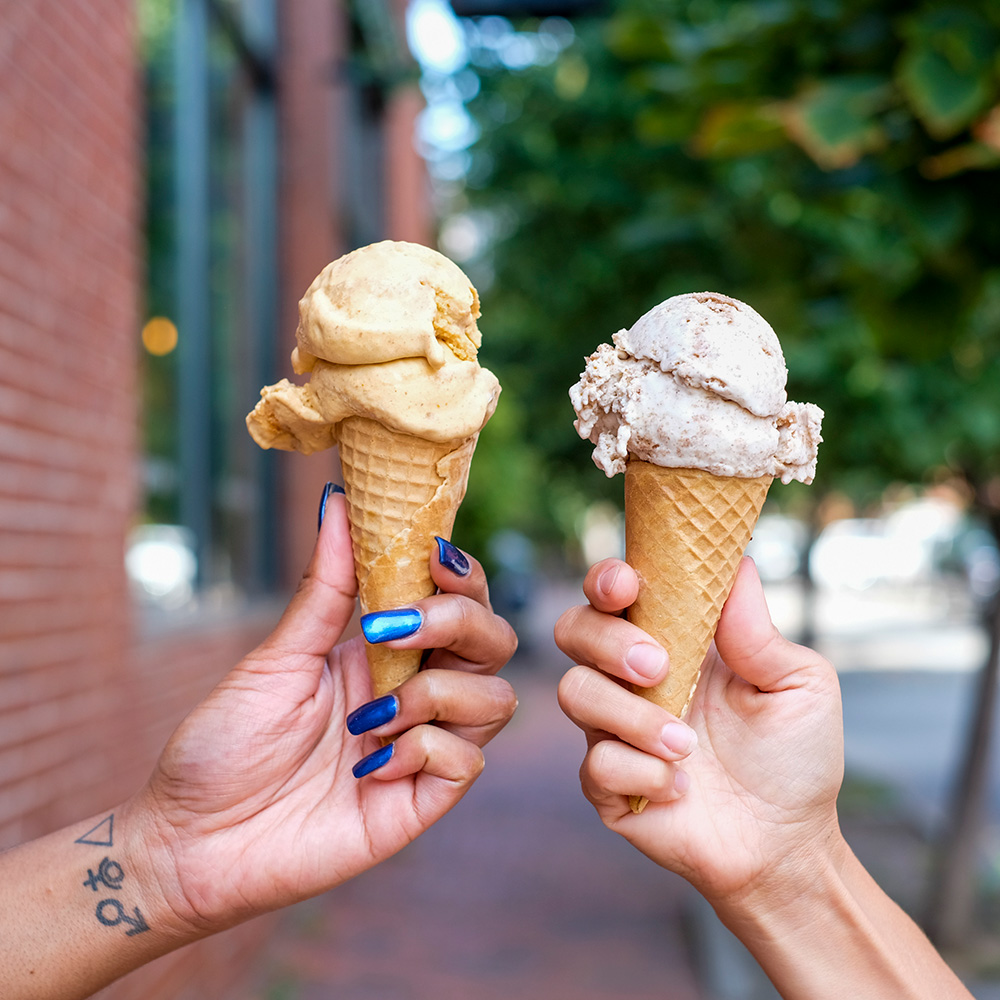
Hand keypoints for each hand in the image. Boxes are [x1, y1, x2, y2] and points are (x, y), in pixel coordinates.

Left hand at [131, 488, 517, 937]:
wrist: (189, 840)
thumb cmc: (225, 743)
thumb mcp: (277, 656)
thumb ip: (326, 588)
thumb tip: (338, 502)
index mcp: (385, 653)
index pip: (457, 601)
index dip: (461, 577)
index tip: (432, 555)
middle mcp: (415, 694)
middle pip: (493, 642)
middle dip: (460, 621)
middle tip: (392, 629)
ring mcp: (423, 750)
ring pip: (496, 699)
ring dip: (437, 693)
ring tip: (367, 717)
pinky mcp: (420, 803)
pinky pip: (466, 761)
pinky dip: (422, 750)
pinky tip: (367, 767)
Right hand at [555, 557, 843, 910]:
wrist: (788, 843)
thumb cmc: (793, 756)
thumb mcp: (798, 684)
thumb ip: (758, 629)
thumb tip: (737, 561)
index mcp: (672, 641)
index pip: (615, 593)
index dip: (607, 578)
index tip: (628, 584)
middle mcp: (632, 678)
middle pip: (573, 629)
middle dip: (607, 641)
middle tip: (659, 668)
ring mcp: (614, 730)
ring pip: (575, 693)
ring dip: (632, 716)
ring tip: (687, 746)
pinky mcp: (607, 784)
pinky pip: (595, 762)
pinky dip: (643, 773)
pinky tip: (681, 788)